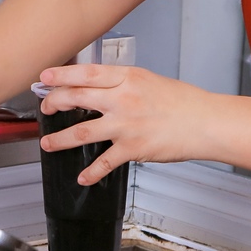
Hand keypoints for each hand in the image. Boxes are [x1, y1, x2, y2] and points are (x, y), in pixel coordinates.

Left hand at [38, 64, 209, 184]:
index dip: (61, 75)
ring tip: (48, 143)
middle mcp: (123, 99)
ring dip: (60, 140)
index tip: (45, 77)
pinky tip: (83, 177)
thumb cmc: (182, 102)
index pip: (86, 73)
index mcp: (128, 78)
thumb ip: (122, 83)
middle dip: (54, 103)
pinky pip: (104, 162)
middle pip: (77, 98)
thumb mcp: (149, 80)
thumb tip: (99, 87)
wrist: (205, 123)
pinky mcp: (132, 148)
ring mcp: (126, 125)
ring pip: (82, 132)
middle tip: (45, 107)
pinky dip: (91, 172)